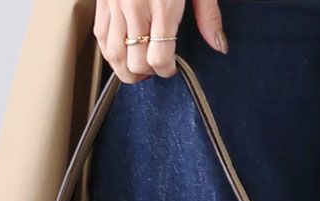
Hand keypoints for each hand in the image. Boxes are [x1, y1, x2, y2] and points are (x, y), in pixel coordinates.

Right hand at [94, 0, 227, 82]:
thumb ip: (208, 15)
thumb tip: (219, 46)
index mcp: (163, 5)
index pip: (159, 57)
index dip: (166, 70)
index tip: (171, 68)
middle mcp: (136, 7)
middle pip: (135, 62)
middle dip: (146, 73)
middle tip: (155, 70)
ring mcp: (115, 4)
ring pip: (113, 55)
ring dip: (124, 70)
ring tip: (137, 70)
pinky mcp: (102, 0)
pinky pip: (100, 36)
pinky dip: (109, 52)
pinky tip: (120, 53)